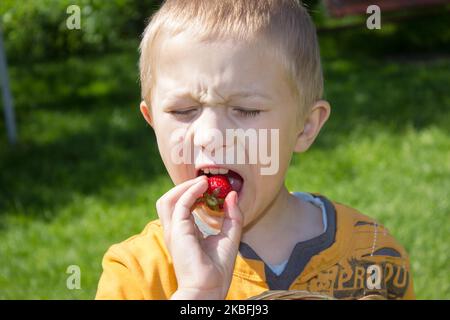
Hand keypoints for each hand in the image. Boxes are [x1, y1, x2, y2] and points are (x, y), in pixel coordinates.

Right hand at [155, 175, 242, 299]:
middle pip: (170, 201)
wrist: (209, 288)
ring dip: (184, 187)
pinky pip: (181, 203)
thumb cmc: (218, 269)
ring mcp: (173, 230)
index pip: (182, 208)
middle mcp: (175, 231)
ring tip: (203, 182)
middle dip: (185, 187)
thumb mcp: (230, 236)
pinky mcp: (177, 230)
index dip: (193, 194)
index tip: (211, 187)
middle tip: (205, 182)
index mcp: (185, 233)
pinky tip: (204, 186)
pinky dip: (191, 191)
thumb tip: (232, 195)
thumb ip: (232, 216)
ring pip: (168, 199)